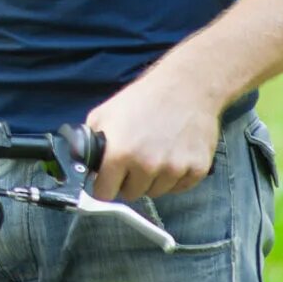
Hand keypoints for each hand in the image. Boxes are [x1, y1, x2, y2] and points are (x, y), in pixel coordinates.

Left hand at [85, 75, 220, 200]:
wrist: (185, 87)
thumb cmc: (143, 99)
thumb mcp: (104, 114)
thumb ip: (91, 142)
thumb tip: (85, 164)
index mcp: (120, 153)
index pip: (104, 193)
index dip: (103, 185)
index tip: (107, 179)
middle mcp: (147, 165)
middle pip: (131, 194)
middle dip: (128, 181)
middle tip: (134, 160)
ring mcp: (174, 169)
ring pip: (156, 192)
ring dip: (152, 180)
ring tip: (155, 153)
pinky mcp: (197, 169)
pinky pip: (179, 188)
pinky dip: (174, 178)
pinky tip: (173, 156)